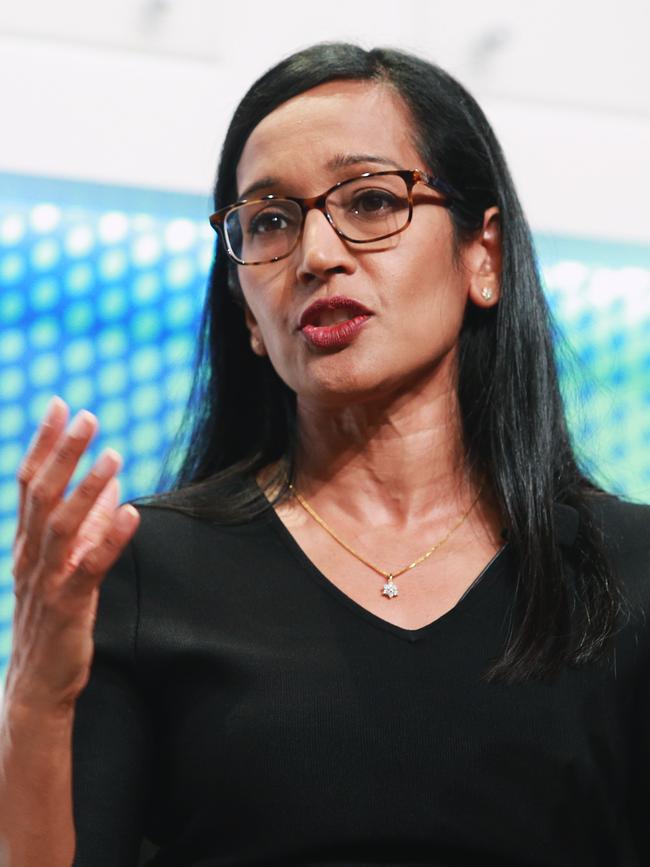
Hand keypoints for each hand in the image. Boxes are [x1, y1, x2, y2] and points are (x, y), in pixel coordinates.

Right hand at [5, 396, 139, 713]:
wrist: (38, 681)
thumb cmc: (54, 616)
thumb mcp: (68, 562)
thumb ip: (88, 521)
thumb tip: (112, 481)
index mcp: (27, 541)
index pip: (30, 482)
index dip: (45, 443)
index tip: (60, 405)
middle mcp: (30, 555)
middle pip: (41, 494)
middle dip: (63, 453)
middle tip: (86, 416)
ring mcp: (46, 580)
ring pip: (62, 526)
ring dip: (87, 488)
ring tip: (113, 456)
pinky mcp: (68, 605)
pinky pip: (90, 566)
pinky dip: (109, 538)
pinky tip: (130, 512)